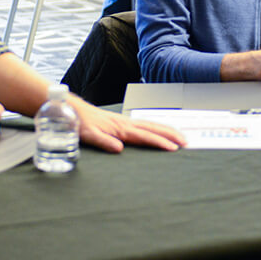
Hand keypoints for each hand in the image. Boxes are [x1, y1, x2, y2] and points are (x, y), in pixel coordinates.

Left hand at [69, 97, 184, 151]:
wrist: (74, 110)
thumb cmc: (81, 123)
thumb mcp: (89, 135)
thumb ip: (103, 142)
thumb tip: (119, 148)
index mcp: (120, 129)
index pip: (145, 136)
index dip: (160, 143)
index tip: (173, 149)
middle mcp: (126, 124)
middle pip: (153, 128)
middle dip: (170, 135)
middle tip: (186, 142)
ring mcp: (125, 122)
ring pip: (151, 125)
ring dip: (166, 130)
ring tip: (180, 137)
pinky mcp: (122, 123)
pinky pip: (145, 125)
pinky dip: (156, 128)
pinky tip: (159, 132)